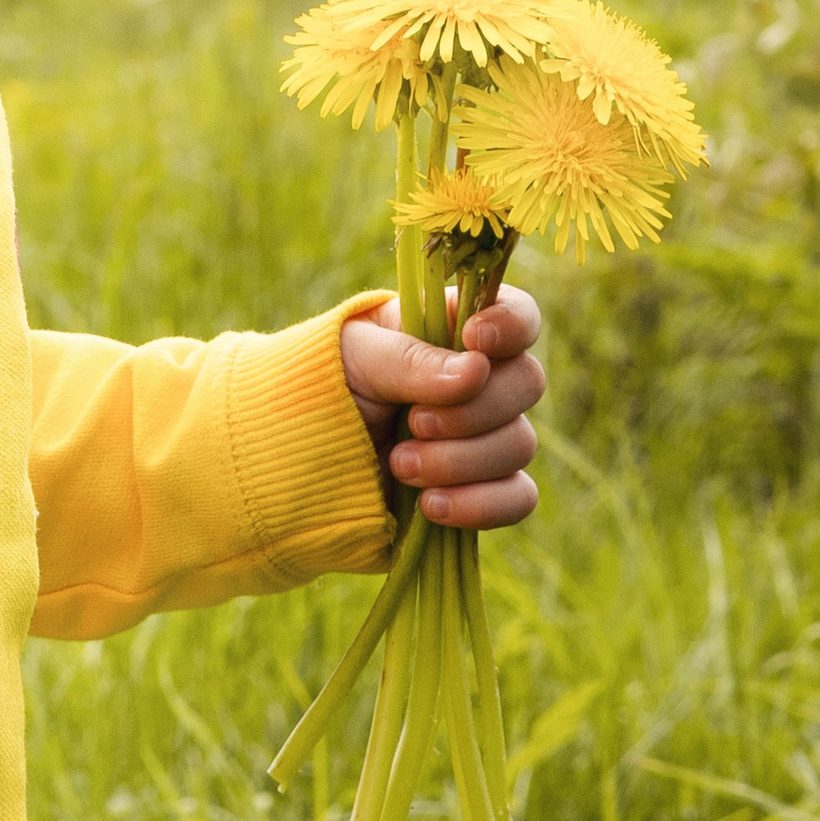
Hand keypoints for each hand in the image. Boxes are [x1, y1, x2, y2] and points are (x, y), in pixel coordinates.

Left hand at [338, 290, 543, 530]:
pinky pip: (517, 498)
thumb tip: (476, 369)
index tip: (476, 341)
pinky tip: (430, 506)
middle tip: (413, 421)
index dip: (511, 324)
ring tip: (398, 465)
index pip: (516, 314)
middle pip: (527, 383)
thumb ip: (408, 359)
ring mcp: (483, 438)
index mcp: (450, 332)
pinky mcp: (480, 491)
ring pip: (519, 444)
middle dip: (473, 408)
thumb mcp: (353, 357)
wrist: (292, 460)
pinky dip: (479, 504)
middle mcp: (478, 382)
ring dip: (460, 459)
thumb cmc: (319, 387)